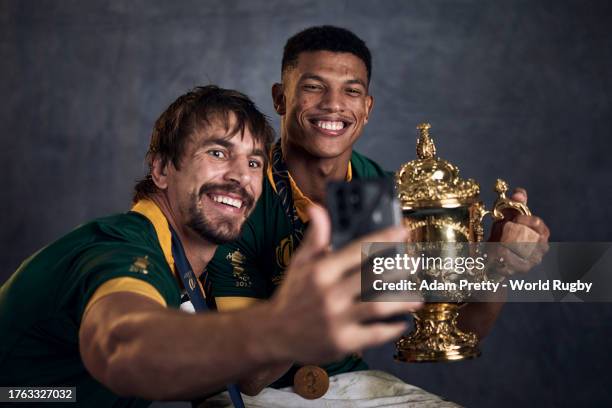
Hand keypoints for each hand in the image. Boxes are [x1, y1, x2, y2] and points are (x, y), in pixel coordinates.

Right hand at [270, 205, 421, 363]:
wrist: (274, 334)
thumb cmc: (292, 294)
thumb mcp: (299, 263)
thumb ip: (315, 237)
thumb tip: (318, 209)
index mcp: (320, 271)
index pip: (357, 250)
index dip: (383, 238)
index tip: (403, 231)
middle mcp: (329, 294)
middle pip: (373, 277)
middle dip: (399, 268)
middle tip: (415, 262)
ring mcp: (337, 319)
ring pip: (378, 306)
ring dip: (402, 300)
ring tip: (418, 296)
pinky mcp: (343, 342)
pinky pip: (375, 334)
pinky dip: (392, 328)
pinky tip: (403, 322)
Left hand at [488, 188, 549, 274]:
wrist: (495, 254)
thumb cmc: (505, 232)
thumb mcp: (508, 215)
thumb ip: (515, 203)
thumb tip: (519, 193)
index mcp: (541, 231)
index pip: (538, 223)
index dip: (524, 219)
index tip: (513, 219)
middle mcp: (542, 246)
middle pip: (530, 237)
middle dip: (513, 233)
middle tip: (502, 232)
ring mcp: (534, 259)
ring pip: (521, 250)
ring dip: (507, 245)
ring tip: (497, 243)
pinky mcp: (524, 268)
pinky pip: (515, 262)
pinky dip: (505, 256)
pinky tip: (498, 252)